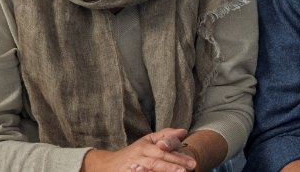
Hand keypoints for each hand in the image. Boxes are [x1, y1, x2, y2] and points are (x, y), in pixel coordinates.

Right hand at [81, 128, 197, 171]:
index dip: (177, 156)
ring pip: (148, 169)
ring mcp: (132, 166)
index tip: (192, 163)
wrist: (108, 164)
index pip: (164, 150)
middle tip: (186, 170)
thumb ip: (166, 136)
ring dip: (162, 171)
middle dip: (172, 166)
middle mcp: (139, 155)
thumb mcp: (148, 141)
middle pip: (157, 161)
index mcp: (146, 146)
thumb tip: (183, 131)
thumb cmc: (134, 153)